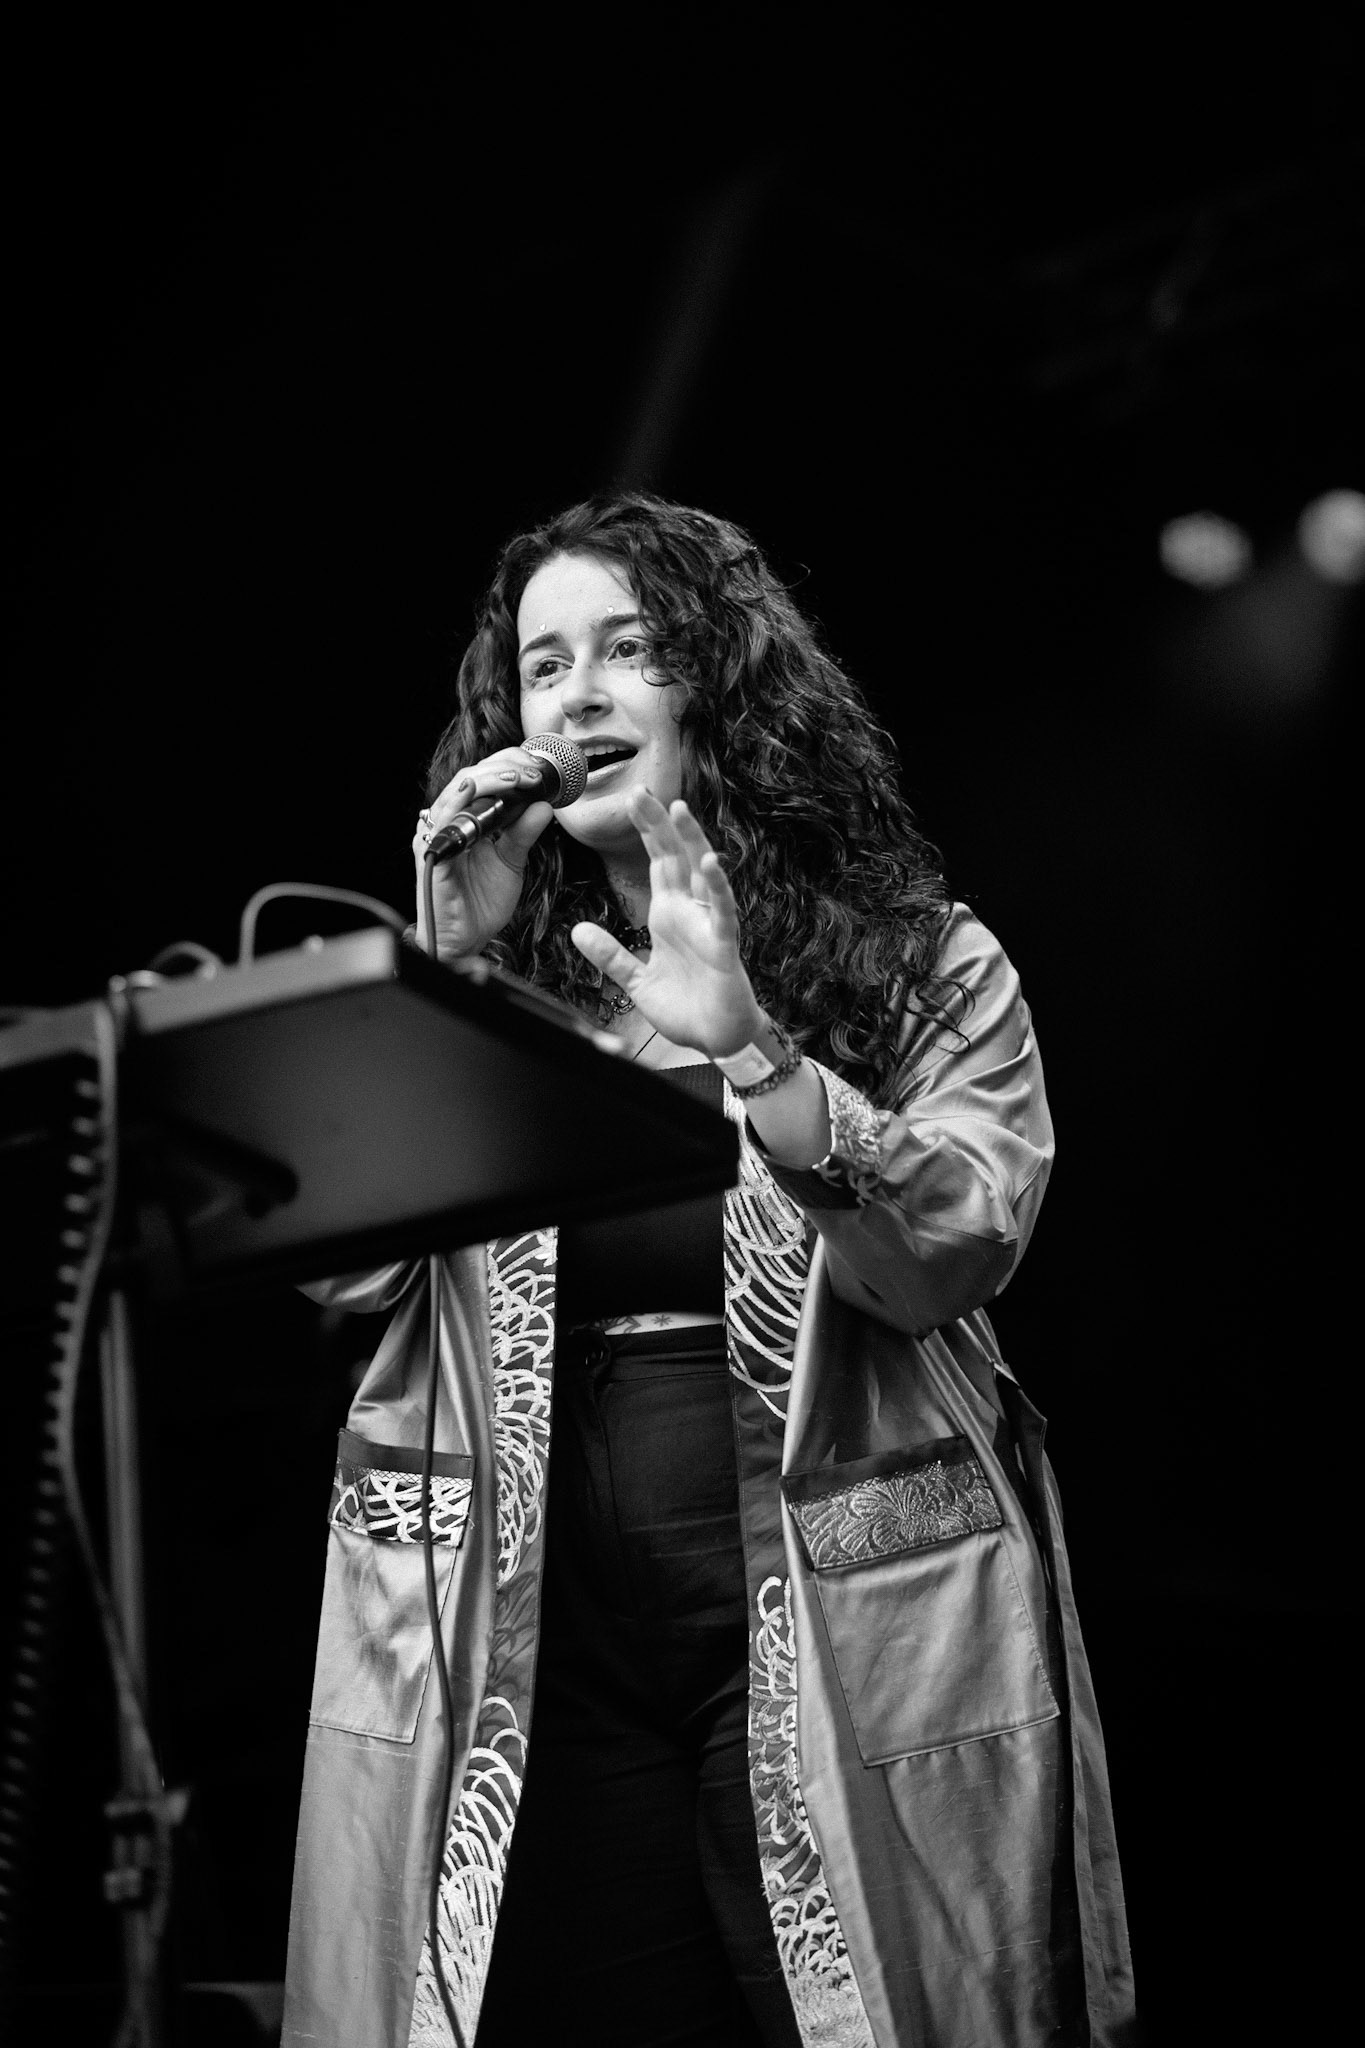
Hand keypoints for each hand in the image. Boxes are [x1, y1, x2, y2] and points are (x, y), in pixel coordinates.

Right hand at [413, 747, 556, 960]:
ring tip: (518, 777)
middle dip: (505, 767)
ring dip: (490, 779)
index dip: (510, 765)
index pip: (484, 777)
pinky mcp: (432, 854)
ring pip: (458, 791)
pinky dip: (458, 802)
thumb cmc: (481, 902)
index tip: (540, 767)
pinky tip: (474, 790)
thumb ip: (525, 832)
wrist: (465, 940)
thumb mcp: (512, 861)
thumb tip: (545, 805)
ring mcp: (437, 835)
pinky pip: (442, 822)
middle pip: (472, 776)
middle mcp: (448, 821)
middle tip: (534, 770)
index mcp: (465, 819)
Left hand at [570, 792, 765, 1054]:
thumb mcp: (636, 981)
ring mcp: (708, 925)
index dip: (646, 831)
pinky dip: (716, 887)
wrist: (715, 1039)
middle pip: (675, 857)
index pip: (657, 862)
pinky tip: (710, 864)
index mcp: (668, 914)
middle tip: (641, 791)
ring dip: (693, 842)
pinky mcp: (724, 945)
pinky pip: (721, 911)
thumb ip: (611, 955)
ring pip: (701, 874)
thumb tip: (578, 930)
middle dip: (660, 825)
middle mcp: (689, 912)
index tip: (632, 799)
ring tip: (679, 811)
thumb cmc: (685, 1007)